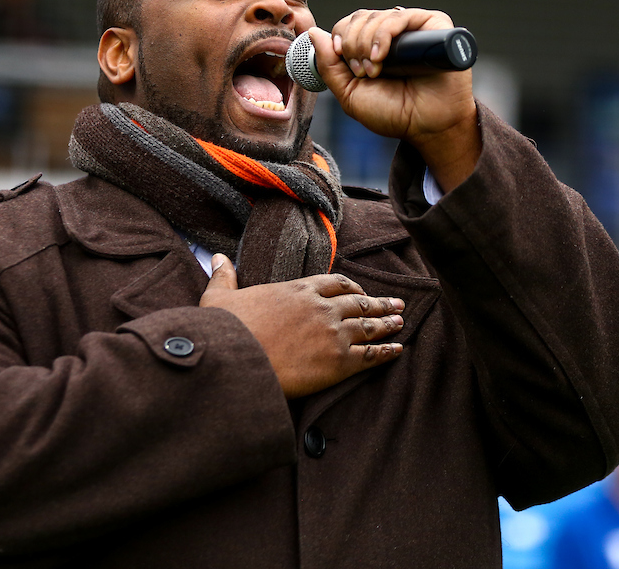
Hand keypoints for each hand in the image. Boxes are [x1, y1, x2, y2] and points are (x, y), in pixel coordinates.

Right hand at [199, 254, 404, 397]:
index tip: (361, 291)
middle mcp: (322, 308)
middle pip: (359, 302)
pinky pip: (370, 354)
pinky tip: (396, 350)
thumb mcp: (220, 297)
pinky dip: (385, 352)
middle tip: (396, 305)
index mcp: (299, 290)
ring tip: (400, 322)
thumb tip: (218, 257)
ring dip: (387, 323)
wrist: (236, 361)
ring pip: (369, 325)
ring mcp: (334, 334)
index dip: (352, 287)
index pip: (335, 283)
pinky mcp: (338, 362)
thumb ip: (224, 276)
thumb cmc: (226, 330)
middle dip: (379, 303)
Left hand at [308, 7, 481, 189]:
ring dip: (366, 43)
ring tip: (375, 70)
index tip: (348, 66)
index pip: (348, 25)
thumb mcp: (350, 93)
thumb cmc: (394, 113)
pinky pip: (400, 16)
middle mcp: (392, 34)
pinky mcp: (433, 25)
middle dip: (352, 44)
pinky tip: (382, 56)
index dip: (341, 40)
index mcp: (373, 46)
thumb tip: (314, 33)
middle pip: (359, 18)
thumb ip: (329, 66)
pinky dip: (383, 34)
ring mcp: (412, 28)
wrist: (428, 126)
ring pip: (376, 16)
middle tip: (363, 72)